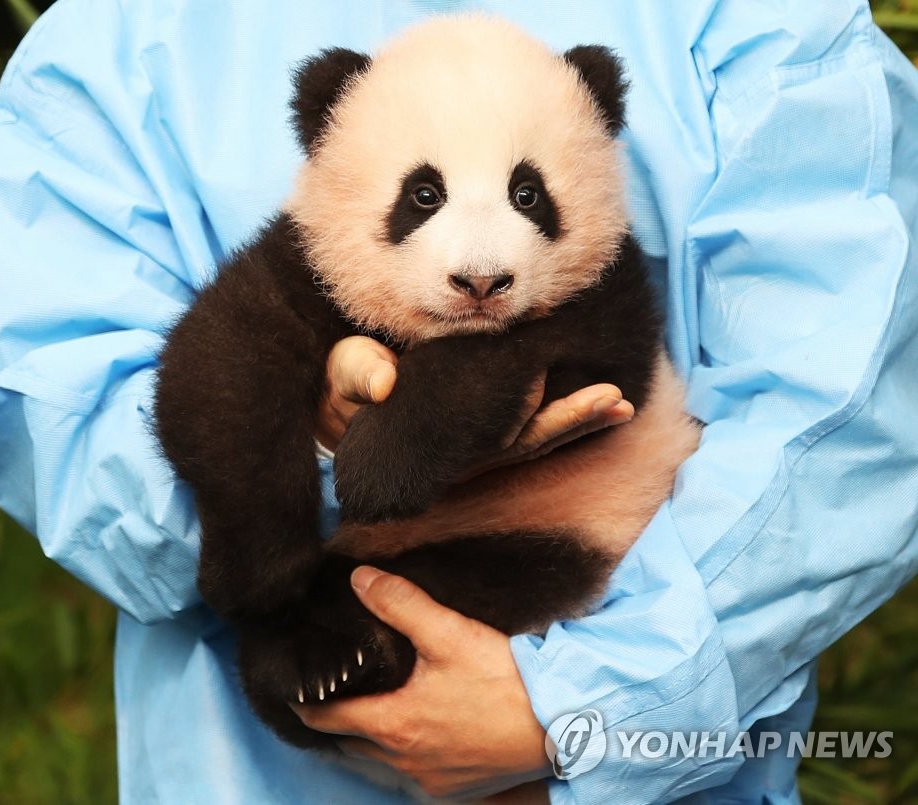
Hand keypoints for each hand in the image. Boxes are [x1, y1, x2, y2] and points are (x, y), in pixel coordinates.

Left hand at [293, 567, 550, 799]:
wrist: (564, 725)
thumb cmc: (507, 680)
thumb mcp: (450, 633)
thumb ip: (400, 603)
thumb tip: (359, 580)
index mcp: (394, 724)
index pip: (326, 717)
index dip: (305, 700)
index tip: (294, 684)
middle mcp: (404, 762)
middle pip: (347, 744)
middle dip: (333, 720)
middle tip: (326, 692)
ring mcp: (430, 781)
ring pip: (378, 763)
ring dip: (366, 740)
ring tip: (363, 710)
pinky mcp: (455, 789)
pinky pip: (410, 777)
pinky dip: (399, 757)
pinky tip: (412, 733)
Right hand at [317, 335, 633, 465]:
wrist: (345, 397)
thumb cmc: (348, 383)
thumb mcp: (345, 376)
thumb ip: (357, 374)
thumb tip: (382, 382)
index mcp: (440, 435)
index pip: (491, 435)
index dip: (528, 422)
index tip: (561, 400)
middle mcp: (468, 441)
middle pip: (527, 436)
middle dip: (570, 421)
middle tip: (614, 401)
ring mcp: (481, 433)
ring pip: (537, 431)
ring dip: (580, 419)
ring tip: (621, 404)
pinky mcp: (487, 420)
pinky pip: (534, 417)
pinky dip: (568, 410)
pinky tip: (606, 402)